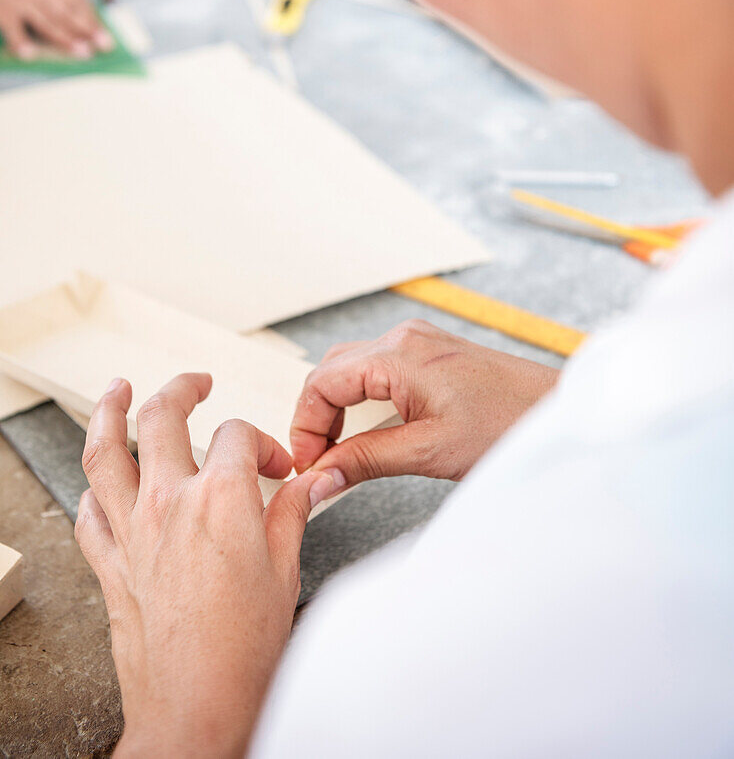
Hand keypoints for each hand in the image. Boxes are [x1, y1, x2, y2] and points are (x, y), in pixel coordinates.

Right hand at [0, 0, 111, 57]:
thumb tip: (76, 0)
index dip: (91, 17)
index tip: (103, 33)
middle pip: (66, 11)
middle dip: (87, 29)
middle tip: (103, 46)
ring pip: (47, 22)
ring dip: (66, 39)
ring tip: (82, 53)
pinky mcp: (3, 8)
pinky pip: (13, 29)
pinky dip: (21, 42)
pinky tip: (31, 56)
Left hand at [75, 374, 342, 758]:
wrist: (197, 707)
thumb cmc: (246, 650)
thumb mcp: (286, 570)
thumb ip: (294, 513)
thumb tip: (314, 482)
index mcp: (222, 497)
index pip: (237, 434)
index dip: (263, 443)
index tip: (277, 466)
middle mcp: (170, 502)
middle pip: (161, 418)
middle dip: (180, 389)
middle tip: (195, 382)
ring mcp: (133, 531)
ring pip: (105, 452)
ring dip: (108, 411)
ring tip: (116, 389)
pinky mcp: (111, 565)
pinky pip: (89, 514)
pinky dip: (93, 491)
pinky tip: (100, 483)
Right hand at [291, 319, 559, 486]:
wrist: (557, 410)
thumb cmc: (506, 426)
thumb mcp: (429, 452)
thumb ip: (367, 460)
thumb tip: (321, 476)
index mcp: (398, 355)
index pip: (322, 382)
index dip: (305, 425)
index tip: (309, 465)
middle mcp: (403, 338)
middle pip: (331, 370)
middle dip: (316, 416)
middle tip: (319, 461)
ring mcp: (418, 341)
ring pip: (351, 366)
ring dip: (336, 406)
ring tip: (338, 449)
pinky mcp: (431, 351)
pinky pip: (377, 367)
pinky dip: (360, 396)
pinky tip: (366, 429)